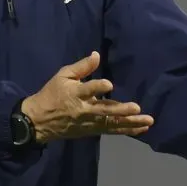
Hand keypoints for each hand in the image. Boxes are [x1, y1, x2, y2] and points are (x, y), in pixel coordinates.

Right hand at [21, 52, 153, 143]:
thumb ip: (81, 67)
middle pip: (104, 110)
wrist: (38, 121)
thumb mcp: (62, 76)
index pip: (87, 89)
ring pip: (111, 123)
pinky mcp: (92, 130)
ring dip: (130, 123)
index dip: (98, 87)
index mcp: (75, 93)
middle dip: (121, 110)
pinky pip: (111, 131)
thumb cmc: (51, 94)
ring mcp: (89, 122)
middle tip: (137, 108)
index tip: (109, 84)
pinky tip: (141, 128)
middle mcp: (84, 109)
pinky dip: (127, 130)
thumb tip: (97, 55)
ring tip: (147, 120)